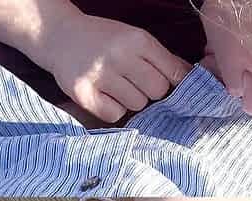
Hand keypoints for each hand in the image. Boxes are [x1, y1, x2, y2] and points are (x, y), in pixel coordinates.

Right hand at [46, 13, 191, 122]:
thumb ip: (163, 59)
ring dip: (130, 100)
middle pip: (158, 91)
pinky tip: (103, 95)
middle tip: (133, 82)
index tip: (168, 86)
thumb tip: (193, 79)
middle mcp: (119, 55)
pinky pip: (115, 115)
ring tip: (115, 85)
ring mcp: (100, 74)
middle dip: (150, 91)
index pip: (173, 72)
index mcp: (138, 39)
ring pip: (137, 105)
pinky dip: (112, 110)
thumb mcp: (135, 39)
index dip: (174, 83)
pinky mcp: (83, 92)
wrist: (57, 34)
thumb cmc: (104, 40)